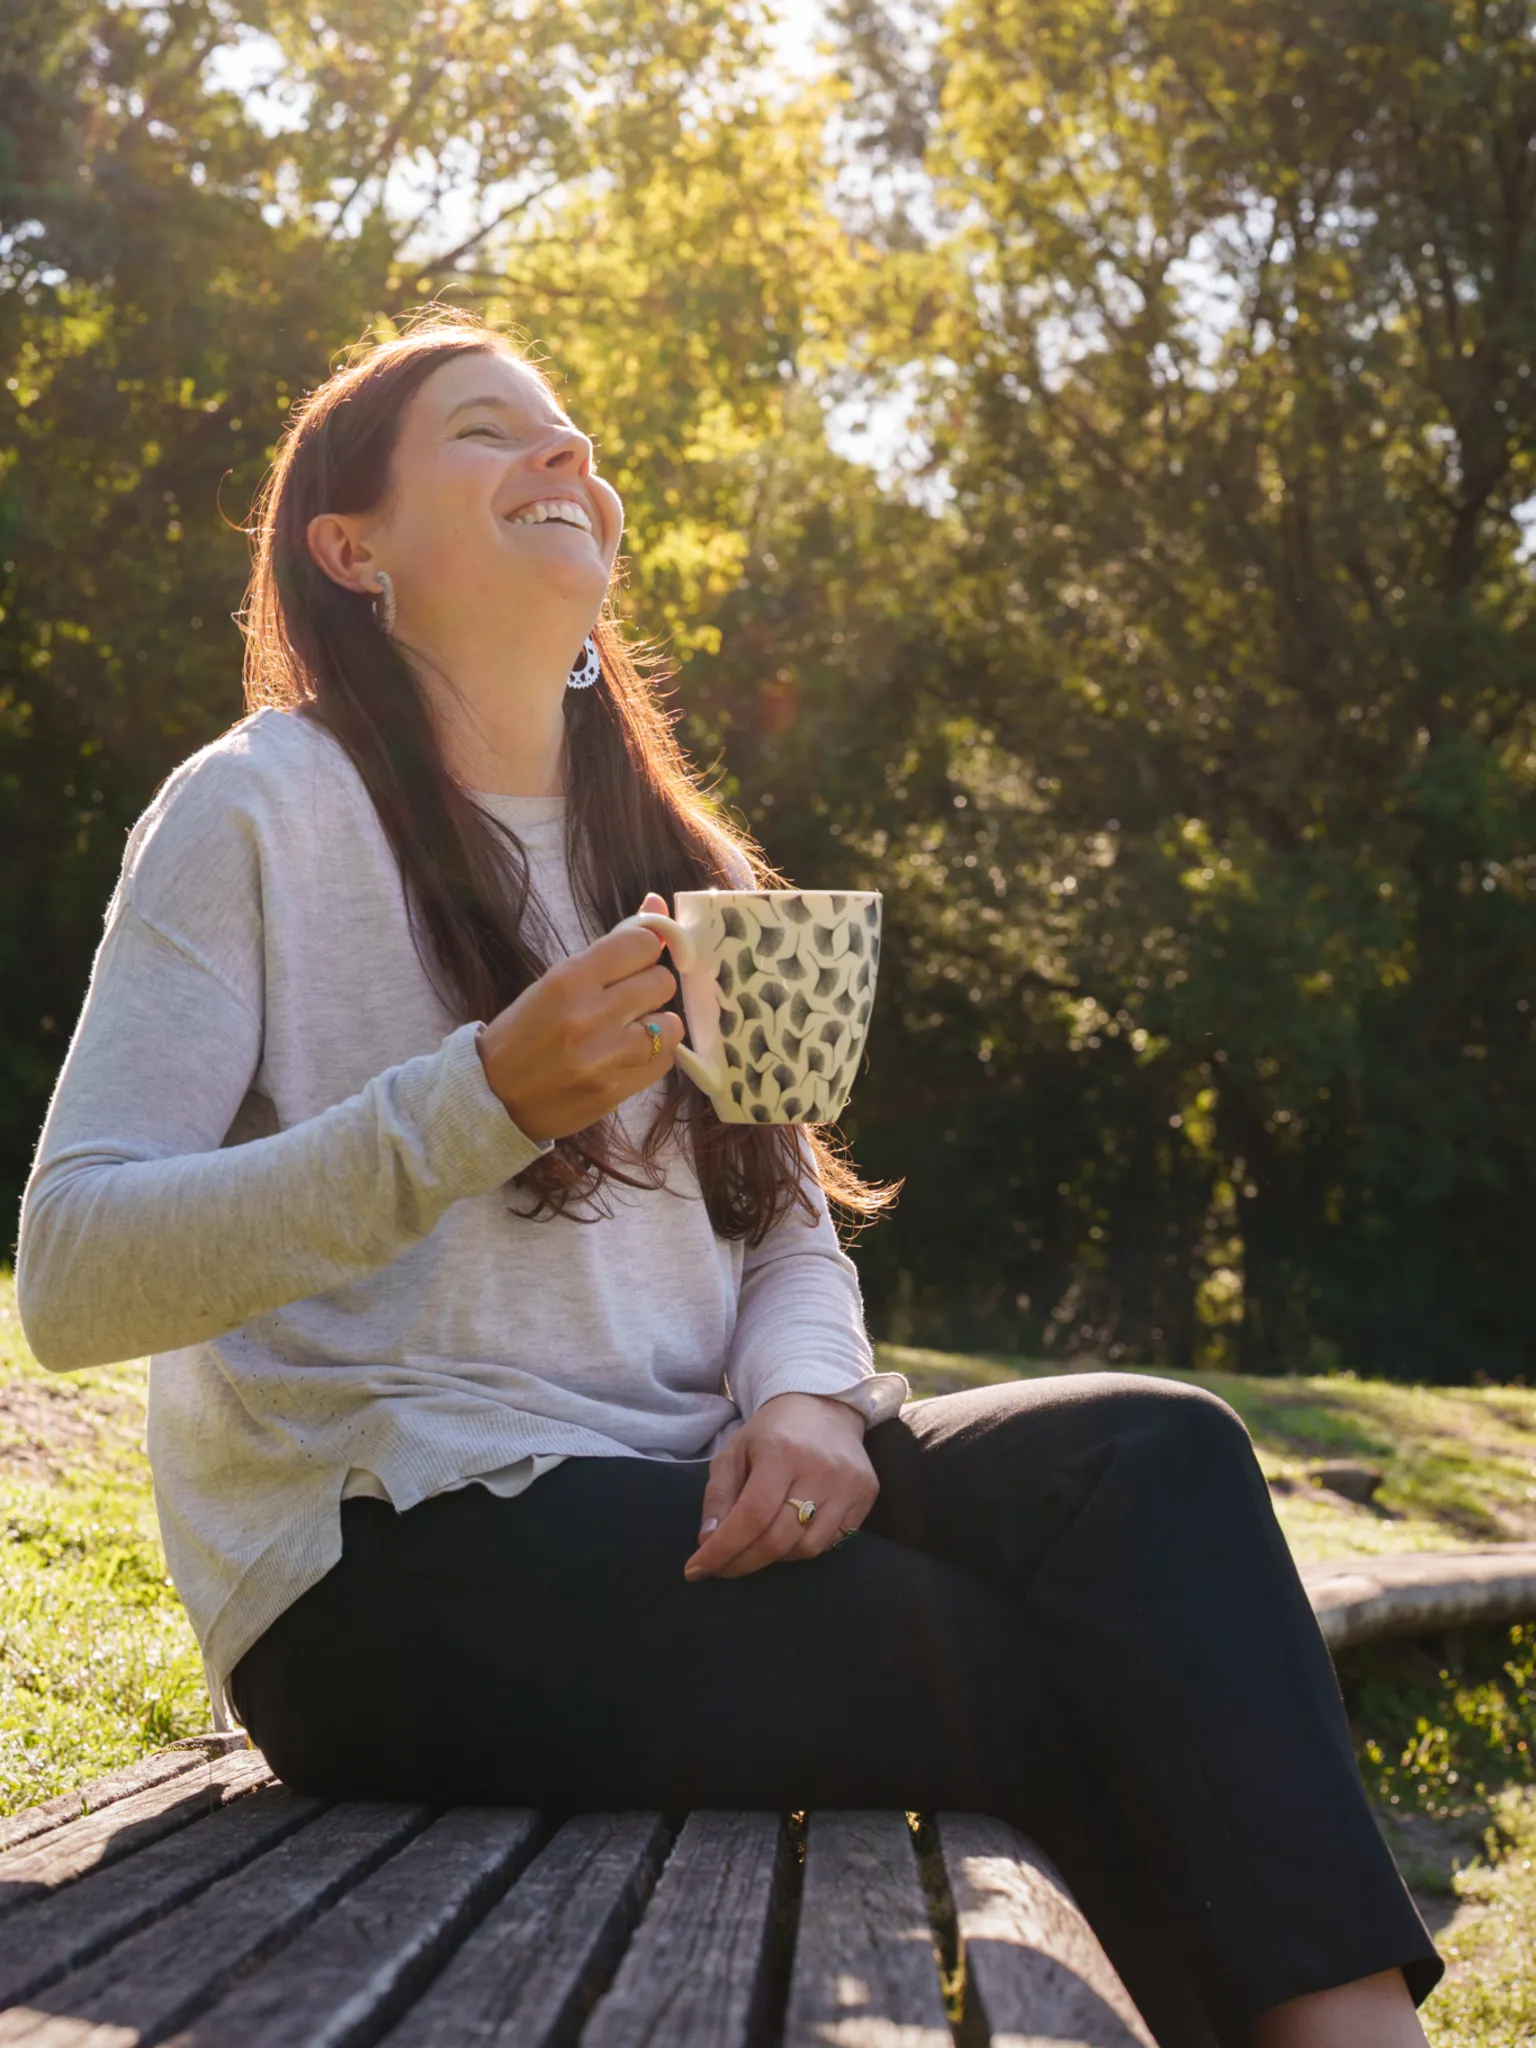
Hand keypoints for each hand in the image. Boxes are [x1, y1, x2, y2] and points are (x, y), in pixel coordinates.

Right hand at [476, 891, 684, 1141]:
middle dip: (650, 987)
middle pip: (663, 981)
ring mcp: (606, 1057)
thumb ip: (609, 947)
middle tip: (628, 999)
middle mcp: (590, 1015)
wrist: (492, 1098)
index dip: (644, 950)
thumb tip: (656, 902)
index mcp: (569, 979)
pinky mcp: (617, 1090)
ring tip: (629, 1032)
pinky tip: (627, 1057)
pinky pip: (664, 1061)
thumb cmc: (521, 1033)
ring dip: (656, 1025)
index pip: (643, 943)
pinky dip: (653, 1057)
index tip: (632, 963)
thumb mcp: (555, 981)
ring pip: (672, 1024)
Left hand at [684, 1392, 878, 1580]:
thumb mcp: (734, 1452)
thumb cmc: (772, 1432)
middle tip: (722, 1567)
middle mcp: (820, 1469)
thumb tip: (707, 1542)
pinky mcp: (867, 1493)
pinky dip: (803, 1547)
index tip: (697, 1570)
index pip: (752, 1516)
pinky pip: (831, 1542)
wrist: (823, 1407)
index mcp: (781, 1452)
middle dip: (743, 1562)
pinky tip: (789, 1534)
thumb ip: (718, 1496)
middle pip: (778, 1539)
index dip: (723, 1549)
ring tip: (758, 1544)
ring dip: (775, 1557)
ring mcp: (849, 1484)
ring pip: (806, 1548)